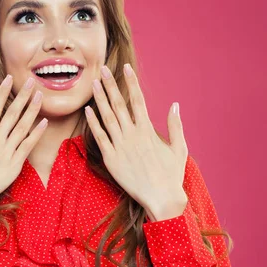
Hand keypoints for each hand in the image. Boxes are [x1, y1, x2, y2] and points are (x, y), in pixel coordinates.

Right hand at [0, 76, 46, 212]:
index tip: (10, 78)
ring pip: (22, 127)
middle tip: (32, 82)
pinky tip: (44, 122)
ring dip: (32, 110)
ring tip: (40, 96)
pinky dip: (36, 133)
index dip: (2, 92)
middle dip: (23, 96)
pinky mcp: (14, 165)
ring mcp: (5, 153)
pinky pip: (27, 146)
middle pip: (12, 113)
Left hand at [84, 64, 188, 218]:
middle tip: (102, 69)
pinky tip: (87, 111)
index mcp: (149, 131)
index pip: (138, 100)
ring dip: (99, 99)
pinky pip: (99, 138)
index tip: (126, 68)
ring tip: (93, 84)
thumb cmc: (171, 175)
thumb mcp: (179, 148)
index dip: (131, 83)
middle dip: (110, 85)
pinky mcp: (111, 159)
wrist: (161, 198)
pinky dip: (93, 123)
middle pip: (119, 104)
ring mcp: (120, 147)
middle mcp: (133, 135)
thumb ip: (175, 125)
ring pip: (107, 118)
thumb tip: (175, 105)